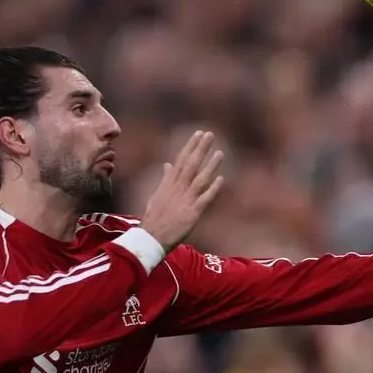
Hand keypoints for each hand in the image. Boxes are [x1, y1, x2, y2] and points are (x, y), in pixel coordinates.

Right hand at [141, 130, 224, 251]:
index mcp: (169, 184)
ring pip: (199, 179)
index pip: (181, 160)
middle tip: (209, 134)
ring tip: (219, 152)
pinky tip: (221, 179)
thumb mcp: (157, 195)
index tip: (198, 133)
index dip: (190, 146)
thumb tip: (167, 164)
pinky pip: (204, 199)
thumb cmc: (154, 218)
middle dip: (200, 149)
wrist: (150, 238)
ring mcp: (185, 201)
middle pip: (190, 165)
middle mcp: (177, 189)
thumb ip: (165, 179)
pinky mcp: (192, 213)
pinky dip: (212, 189)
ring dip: (210, 165)